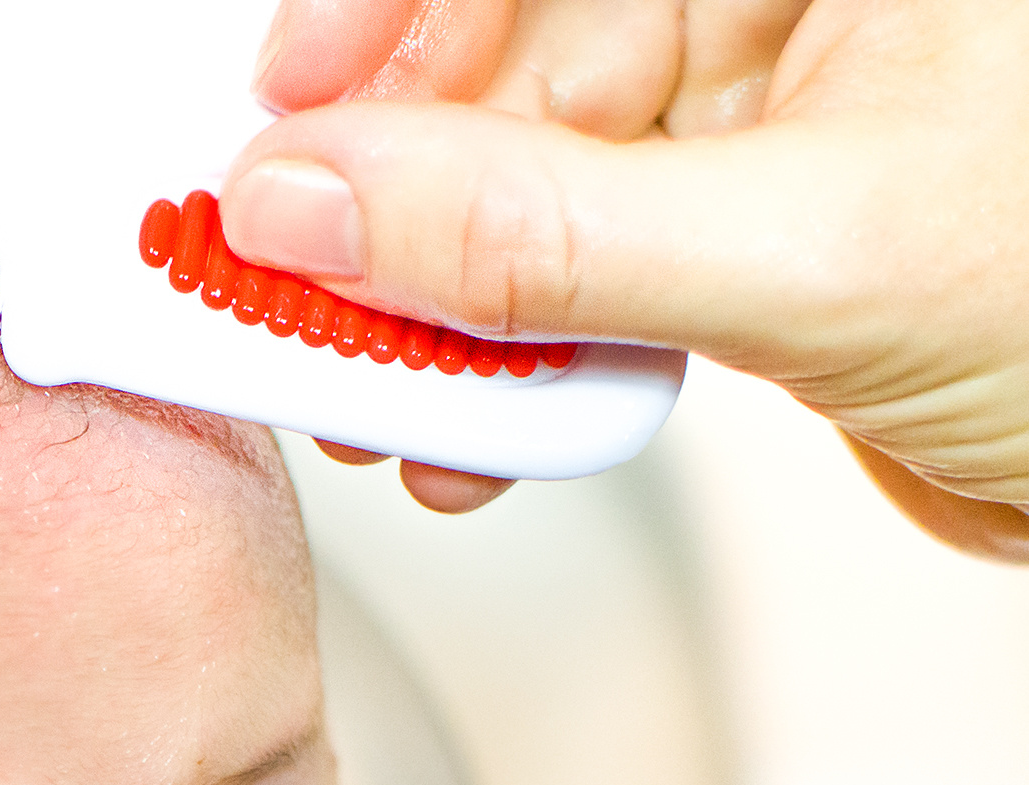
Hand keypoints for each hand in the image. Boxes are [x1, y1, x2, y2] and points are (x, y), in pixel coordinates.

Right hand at [234, 0, 1028, 560]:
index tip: (290, 101)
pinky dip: (514, 351)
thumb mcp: (814, 254)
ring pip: (530, 173)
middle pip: (516, 46)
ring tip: (397, 387)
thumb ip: (543, 232)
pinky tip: (487, 419)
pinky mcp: (746, 230)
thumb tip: (321, 203)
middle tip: (311, 284)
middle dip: (401, 187)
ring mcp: (766, 112)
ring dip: (442, 298)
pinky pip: (577, 265)